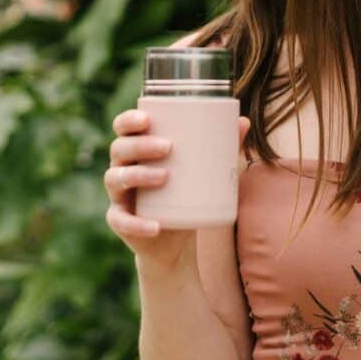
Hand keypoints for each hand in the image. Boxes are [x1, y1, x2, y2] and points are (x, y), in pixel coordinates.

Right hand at [104, 108, 250, 265]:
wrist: (174, 241)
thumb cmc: (185, 194)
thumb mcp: (200, 171)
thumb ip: (219, 147)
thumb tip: (244, 122)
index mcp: (136, 150)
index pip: (123, 128)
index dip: (128, 120)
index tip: (147, 118)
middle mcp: (121, 168)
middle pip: (119, 149)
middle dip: (141, 145)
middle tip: (168, 147)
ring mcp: (118, 196)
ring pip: (116, 179)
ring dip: (138, 175)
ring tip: (165, 176)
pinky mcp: (121, 222)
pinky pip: (122, 221)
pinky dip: (138, 224)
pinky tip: (155, 226)